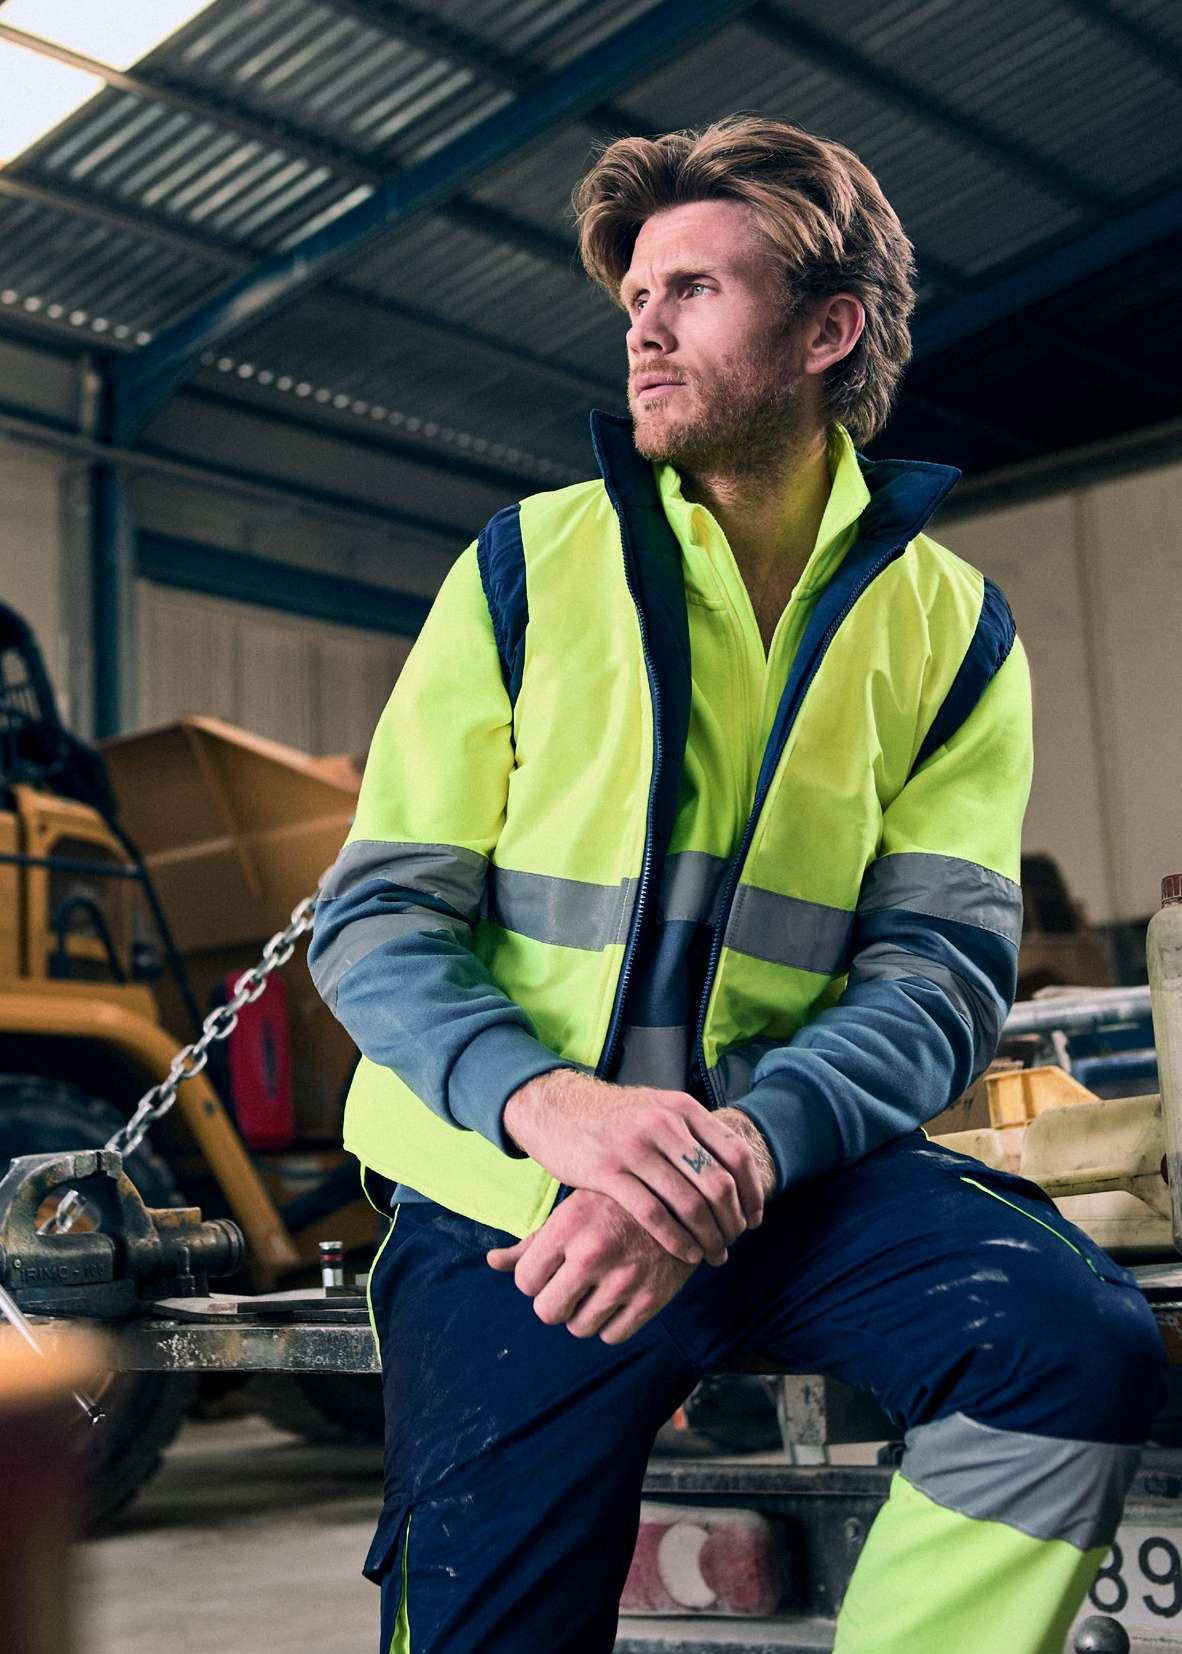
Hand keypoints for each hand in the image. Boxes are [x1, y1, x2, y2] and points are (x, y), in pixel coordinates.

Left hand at [486, 1187, 695, 1343]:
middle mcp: (593, 1253)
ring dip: (582, 1313)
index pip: (525, 1281)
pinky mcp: (653, 1298)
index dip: (534, 1279)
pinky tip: (617, 1298)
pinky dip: (610, 1324)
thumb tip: (491, 1262)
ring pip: (579, 1327)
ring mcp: (625, 1278)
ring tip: (595, 1289)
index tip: (550, 1269)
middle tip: (570, 1284)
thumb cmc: (615, 1203)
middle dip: (554, 1301)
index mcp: (568, 1226)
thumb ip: (532, 1241)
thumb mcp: (572, 1210)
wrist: (682, 1198)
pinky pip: (613, 1335)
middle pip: (548, 1311)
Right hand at [503, 1070, 765, 1265]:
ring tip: (713, 1255)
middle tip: (734, 1243)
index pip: (735, 1153)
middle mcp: (663, 1124)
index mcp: (682, 1108)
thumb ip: (691, 1132)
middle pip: (717, 1183)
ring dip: (708, 1237)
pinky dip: (676, 1240)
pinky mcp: (606, 1171)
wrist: (555, 1107)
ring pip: (689, 1203)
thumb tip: (733, 1166)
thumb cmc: (612, 1117)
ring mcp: (634, 1147)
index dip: (752, 1192)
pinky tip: (685, 1254)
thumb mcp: (656, 1108)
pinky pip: (653, 1215)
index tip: (755, 1219)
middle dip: (732, 1221)